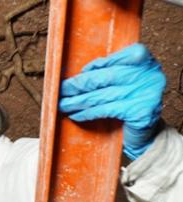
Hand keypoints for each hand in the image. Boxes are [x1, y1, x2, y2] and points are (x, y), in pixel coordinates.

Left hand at [59, 43, 165, 159]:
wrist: (147, 132)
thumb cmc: (130, 104)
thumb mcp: (124, 83)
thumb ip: (110, 72)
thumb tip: (81, 73)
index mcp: (147, 62)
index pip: (122, 56)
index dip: (102, 63)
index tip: (84, 71)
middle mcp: (150, 76)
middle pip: (108, 76)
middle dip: (81, 83)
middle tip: (63, 89)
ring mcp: (147, 94)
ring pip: (104, 95)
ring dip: (78, 101)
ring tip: (63, 104)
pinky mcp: (141, 113)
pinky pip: (106, 110)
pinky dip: (88, 113)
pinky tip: (76, 115)